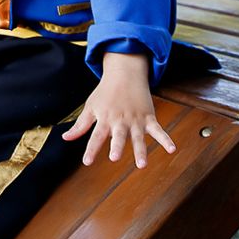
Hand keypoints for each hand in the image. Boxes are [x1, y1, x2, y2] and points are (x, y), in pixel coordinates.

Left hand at [61, 55, 175, 168]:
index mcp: (104, 119)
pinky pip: (158, 130)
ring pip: (138, 137)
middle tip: (114, 157)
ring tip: (142, 165)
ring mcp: (136, 119)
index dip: (91, 149)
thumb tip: (65, 138)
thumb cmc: (105, 92)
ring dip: (141, 150)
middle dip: (117, 146)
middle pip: (118, 135)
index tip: (87, 162)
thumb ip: (81, 125)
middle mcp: (120, 120)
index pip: (95, 136)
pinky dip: (166, 139)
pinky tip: (172, 149)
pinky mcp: (148, 117)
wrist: (125, 73)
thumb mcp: (91, 107)